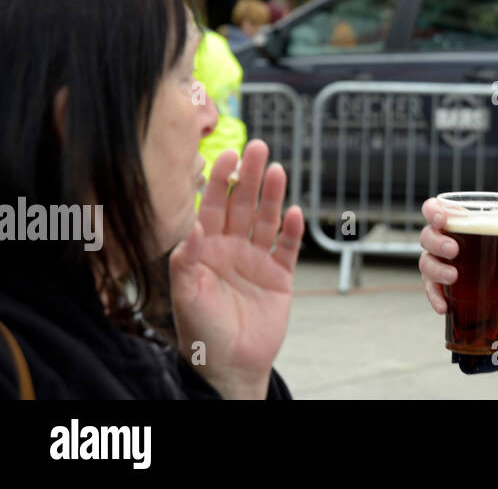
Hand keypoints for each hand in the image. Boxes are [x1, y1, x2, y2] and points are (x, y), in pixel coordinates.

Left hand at [170, 140, 304, 398]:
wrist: (229, 366)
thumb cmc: (200, 333)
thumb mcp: (186, 296)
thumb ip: (186, 261)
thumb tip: (191, 226)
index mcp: (206, 249)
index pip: (213, 206)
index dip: (219, 181)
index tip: (227, 155)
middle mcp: (232, 249)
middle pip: (244, 205)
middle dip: (250, 176)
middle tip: (259, 147)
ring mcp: (257, 260)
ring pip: (267, 220)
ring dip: (273, 195)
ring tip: (278, 170)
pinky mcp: (280, 277)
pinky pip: (288, 248)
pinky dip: (293, 230)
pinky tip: (295, 212)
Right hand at [419, 197, 497, 314]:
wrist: (485, 265)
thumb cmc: (487, 241)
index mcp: (450, 220)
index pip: (431, 208)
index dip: (432, 211)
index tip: (442, 219)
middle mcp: (437, 240)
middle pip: (427, 237)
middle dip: (438, 243)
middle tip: (454, 250)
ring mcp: (434, 261)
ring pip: (426, 263)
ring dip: (438, 270)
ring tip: (454, 277)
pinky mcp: (436, 283)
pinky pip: (431, 290)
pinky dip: (436, 298)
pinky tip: (444, 306)